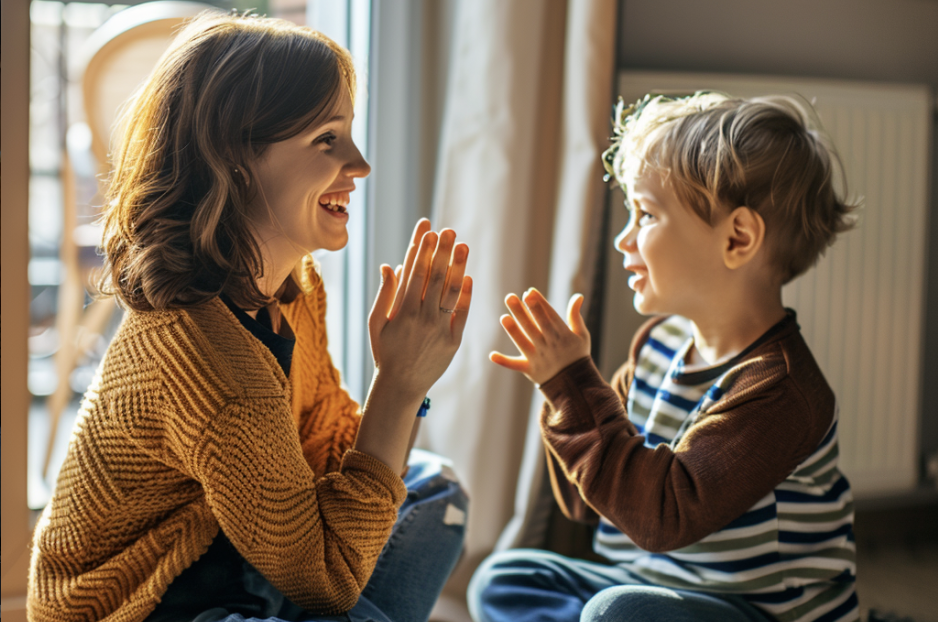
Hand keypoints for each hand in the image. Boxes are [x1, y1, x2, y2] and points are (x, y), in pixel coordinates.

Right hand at [368, 219, 471, 396]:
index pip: (414, 272)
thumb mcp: (377, 323)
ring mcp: (439, 329)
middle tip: (449, 230)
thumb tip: (392, 265)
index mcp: (401, 311)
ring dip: (457, 268)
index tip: (427, 229)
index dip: (421, 249)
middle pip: (434, 277)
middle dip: (441, 252)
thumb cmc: (386, 352)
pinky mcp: (453, 341)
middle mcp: (421, 318)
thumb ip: (385, 294)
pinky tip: (468, 277)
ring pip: (450, 293)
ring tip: (463, 246)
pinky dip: (465, 296)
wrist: (401, 386)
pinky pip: (461, 315)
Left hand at [491, 289, 590, 385]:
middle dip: (523, 311)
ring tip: (503, 317)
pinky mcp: (530, 370)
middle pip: (534, 326)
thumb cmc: (577, 354)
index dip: (539, 303)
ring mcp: (538, 358)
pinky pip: (515, 366)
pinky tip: (492, 355)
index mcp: (562, 335)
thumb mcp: (581, 335)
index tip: (529, 291)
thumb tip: (578, 296)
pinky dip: (504, 362)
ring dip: (513, 331)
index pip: (549, 316)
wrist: (576, 384)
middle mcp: (549, 346)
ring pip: (524, 342)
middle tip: (511, 297)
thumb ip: (575, 315)